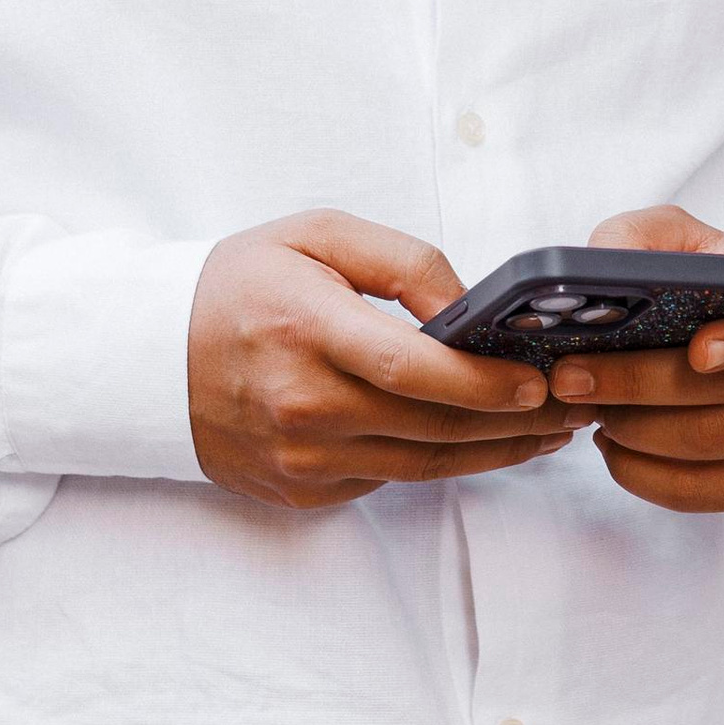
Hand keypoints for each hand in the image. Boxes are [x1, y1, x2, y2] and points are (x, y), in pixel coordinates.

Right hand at [189, 214, 578, 511]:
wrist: (147, 359)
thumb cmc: (238, 286)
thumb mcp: (315, 236)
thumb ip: (402, 261)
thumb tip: (467, 308)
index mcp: (305, 329)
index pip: (413, 371)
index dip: (487, 384)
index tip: (542, 382)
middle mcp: (302, 405)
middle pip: (433, 427)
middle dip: (518, 422)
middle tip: (576, 406)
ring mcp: (301, 457)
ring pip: (423, 466)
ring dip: (496, 453)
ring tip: (548, 431)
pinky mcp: (302, 489)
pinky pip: (389, 479)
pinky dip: (441, 461)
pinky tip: (482, 440)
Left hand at [546, 206, 723, 515]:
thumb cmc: (698, 282)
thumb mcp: (668, 240)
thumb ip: (632, 242)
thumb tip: (596, 270)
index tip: (697, 353)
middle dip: (638, 386)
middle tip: (571, 380)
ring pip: (715, 442)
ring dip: (638, 432)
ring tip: (592, 413)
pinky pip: (712, 491)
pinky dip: (650, 477)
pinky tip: (614, 451)